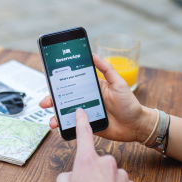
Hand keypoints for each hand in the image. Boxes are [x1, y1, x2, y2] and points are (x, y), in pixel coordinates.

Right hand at [40, 53, 156, 142]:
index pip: (73, 82)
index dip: (60, 82)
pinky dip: (65, 126)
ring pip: (66, 113)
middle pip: (65, 98)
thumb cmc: (129, 103)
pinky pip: (74, 125)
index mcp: (92, 87)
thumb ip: (106, 69)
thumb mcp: (119, 83)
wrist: (136, 125)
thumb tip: (93, 54)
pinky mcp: (88, 126)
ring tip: (52, 120)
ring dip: (56, 116)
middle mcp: (87, 99)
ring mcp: (86, 113)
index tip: (50, 81)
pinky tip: (60, 127)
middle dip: (53, 100)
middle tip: (45, 102)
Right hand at [55, 108, 136, 181]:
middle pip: (95, 163)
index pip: (83, 134)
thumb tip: (73, 176)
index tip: (80, 111)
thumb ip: (65, 178)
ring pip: (108, 175)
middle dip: (89, 175)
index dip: (81, 121)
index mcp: (87, 161)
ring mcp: (121, 174)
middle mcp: (106, 163)